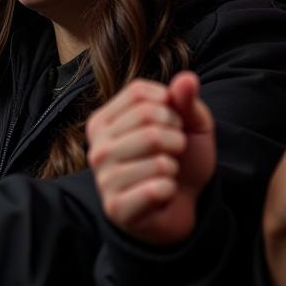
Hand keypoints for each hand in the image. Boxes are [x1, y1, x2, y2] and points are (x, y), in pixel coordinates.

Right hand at [86, 72, 215, 245]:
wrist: (182, 205)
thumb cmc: (179, 159)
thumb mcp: (189, 124)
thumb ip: (185, 100)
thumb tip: (187, 78)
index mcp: (103, 120)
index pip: (139, 93)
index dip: (168, 105)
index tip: (172, 124)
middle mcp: (96, 146)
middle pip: (148, 121)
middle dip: (176, 137)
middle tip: (172, 152)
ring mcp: (103, 178)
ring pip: (157, 157)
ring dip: (173, 166)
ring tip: (166, 173)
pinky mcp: (115, 208)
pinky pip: (158, 188)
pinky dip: (170, 190)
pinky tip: (161, 196)